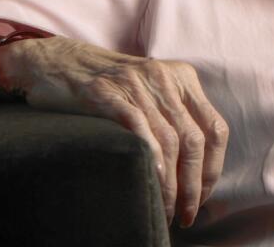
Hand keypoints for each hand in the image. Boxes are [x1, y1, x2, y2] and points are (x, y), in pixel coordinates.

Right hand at [0, 36, 228, 227]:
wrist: (59, 61)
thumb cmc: (108, 86)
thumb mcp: (151, 91)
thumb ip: (174, 116)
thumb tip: (193, 169)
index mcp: (182, 78)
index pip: (214, 128)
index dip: (213, 167)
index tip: (203, 195)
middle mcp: (165, 79)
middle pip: (194, 140)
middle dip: (194, 183)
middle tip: (187, 213)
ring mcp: (136, 84)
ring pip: (169, 139)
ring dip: (172, 183)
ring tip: (168, 210)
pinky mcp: (107, 93)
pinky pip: (138, 127)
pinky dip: (150, 157)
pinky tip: (152, 181)